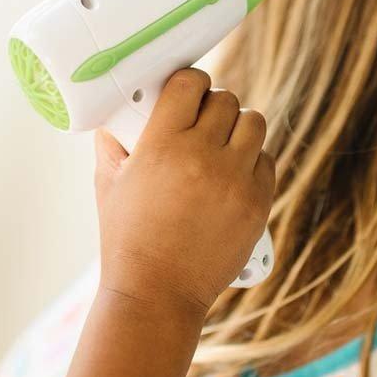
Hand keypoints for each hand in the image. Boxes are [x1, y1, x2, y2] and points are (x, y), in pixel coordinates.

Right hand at [94, 69, 274, 317]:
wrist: (157, 293)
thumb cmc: (127, 241)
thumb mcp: (108, 186)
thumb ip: (112, 145)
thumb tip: (115, 117)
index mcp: (162, 145)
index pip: (190, 83)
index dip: (190, 82)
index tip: (187, 92)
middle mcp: (202, 156)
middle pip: (225, 100)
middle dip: (214, 107)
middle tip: (203, 123)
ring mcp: (235, 180)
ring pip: (254, 124)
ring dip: (239, 128)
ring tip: (224, 144)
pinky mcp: (257, 203)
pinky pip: (267, 160)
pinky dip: (253, 162)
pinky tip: (235, 173)